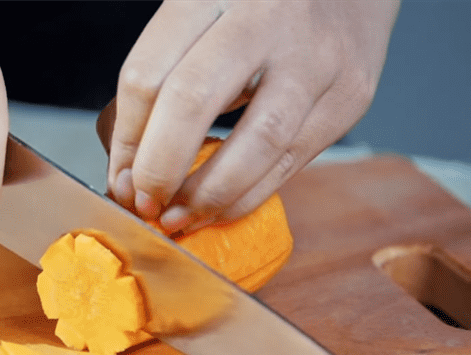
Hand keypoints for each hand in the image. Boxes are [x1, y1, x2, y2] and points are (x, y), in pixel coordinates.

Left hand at [99, 0, 399, 232]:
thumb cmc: (257, 10)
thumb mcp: (200, 21)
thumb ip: (162, 82)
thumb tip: (128, 176)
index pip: (149, 76)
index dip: (127, 142)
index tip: (120, 179)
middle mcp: (266, 18)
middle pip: (192, 102)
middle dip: (159, 170)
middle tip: (144, 203)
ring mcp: (315, 57)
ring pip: (255, 144)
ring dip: (206, 197)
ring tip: (178, 217)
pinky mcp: (349, 96)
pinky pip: (289, 163)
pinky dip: (246, 196)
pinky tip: (218, 207)